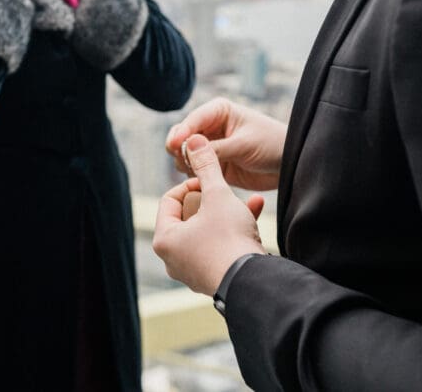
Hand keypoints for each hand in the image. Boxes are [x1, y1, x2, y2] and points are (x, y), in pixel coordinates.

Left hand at [153, 134, 265, 295]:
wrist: (253, 281)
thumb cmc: (228, 239)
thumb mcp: (218, 195)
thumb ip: (207, 167)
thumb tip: (194, 140)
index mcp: (165, 239)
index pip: (170, 200)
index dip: (192, 183)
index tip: (209, 179)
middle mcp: (173, 258)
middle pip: (189, 216)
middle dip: (213, 199)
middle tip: (226, 193)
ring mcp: (193, 271)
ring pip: (208, 231)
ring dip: (228, 213)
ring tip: (248, 202)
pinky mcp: (214, 278)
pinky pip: (220, 247)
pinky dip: (234, 232)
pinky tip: (256, 214)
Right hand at [166, 98, 285, 190]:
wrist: (288, 164)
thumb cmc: (271, 144)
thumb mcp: (244, 145)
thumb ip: (215, 148)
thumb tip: (187, 147)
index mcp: (218, 111)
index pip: (192, 120)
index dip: (181, 133)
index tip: (174, 145)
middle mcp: (210, 127)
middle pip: (180, 137)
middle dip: (179, 150)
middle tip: (187, 163)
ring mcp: (209, 147)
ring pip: (183, 156)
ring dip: (186, 165)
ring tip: (202, 173)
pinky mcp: (212, 165)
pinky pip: (193, 171)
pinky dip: (194, 176)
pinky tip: (206, 181)